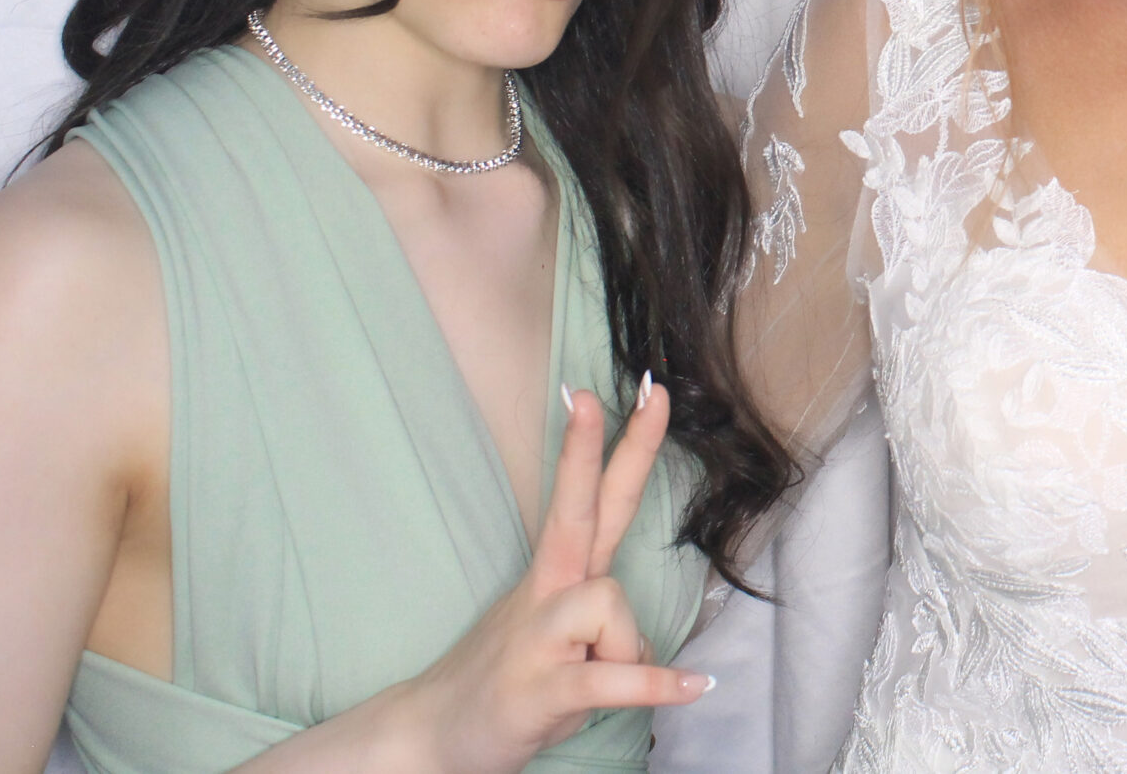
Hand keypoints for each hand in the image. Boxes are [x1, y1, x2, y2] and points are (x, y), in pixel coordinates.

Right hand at [387, 382, 709, 773]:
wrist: (433, 737)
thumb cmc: (510, 685)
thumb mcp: (565, 651)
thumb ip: (608, 634)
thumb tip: (645, 648)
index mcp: (557, 574)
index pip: (587, 497)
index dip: (606, 444)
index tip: (633, 389)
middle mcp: (548, 592)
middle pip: (587, 506)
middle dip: (624, 448)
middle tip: (654, 390)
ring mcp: (541, 637)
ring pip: (612, 604)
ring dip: (626, 651)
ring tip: (595, 684)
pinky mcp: (543, 689)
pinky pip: (612, 678)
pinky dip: (655, 686)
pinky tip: (693, 688)